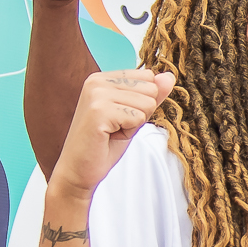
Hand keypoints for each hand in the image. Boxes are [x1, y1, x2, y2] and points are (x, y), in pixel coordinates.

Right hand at [55, 69, 175, 200]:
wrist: (79, 170)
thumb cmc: (103, 144)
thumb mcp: (133, 115)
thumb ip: (150, 95)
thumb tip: (169, 76)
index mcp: (102, 78)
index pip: (148, 77)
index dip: (141, 104)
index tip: (119, 118)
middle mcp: (97, 81)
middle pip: (150, 89)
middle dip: (140, 114)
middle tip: (115, 128)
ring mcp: (96, 94)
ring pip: (147, 104)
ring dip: (134, 125)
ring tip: (112, 132)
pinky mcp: (99, 111)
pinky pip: (138, 117)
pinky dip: (128, 132)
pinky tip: (109, 136)